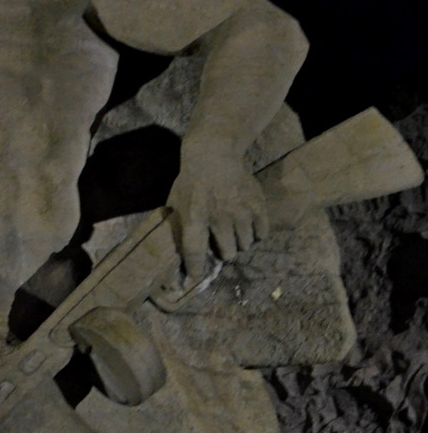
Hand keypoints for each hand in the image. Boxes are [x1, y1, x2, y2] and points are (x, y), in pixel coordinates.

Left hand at [167, 149, 268, 280]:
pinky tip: (247, 226)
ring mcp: (241, 211)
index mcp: (195, 217)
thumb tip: (171, 252)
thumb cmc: (190, 183)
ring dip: (239, 243)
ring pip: (245, 245)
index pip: (195, 251)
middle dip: (224, 253)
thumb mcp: (175, 203)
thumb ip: (176, 227)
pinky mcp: (258, 205)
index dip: (196, 268)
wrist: (214, 156)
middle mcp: (220, 217)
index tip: (196, 277)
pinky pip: (261, 233)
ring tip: (233, 232)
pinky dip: (255, 234)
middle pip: (228, 253)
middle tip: (221, 245)